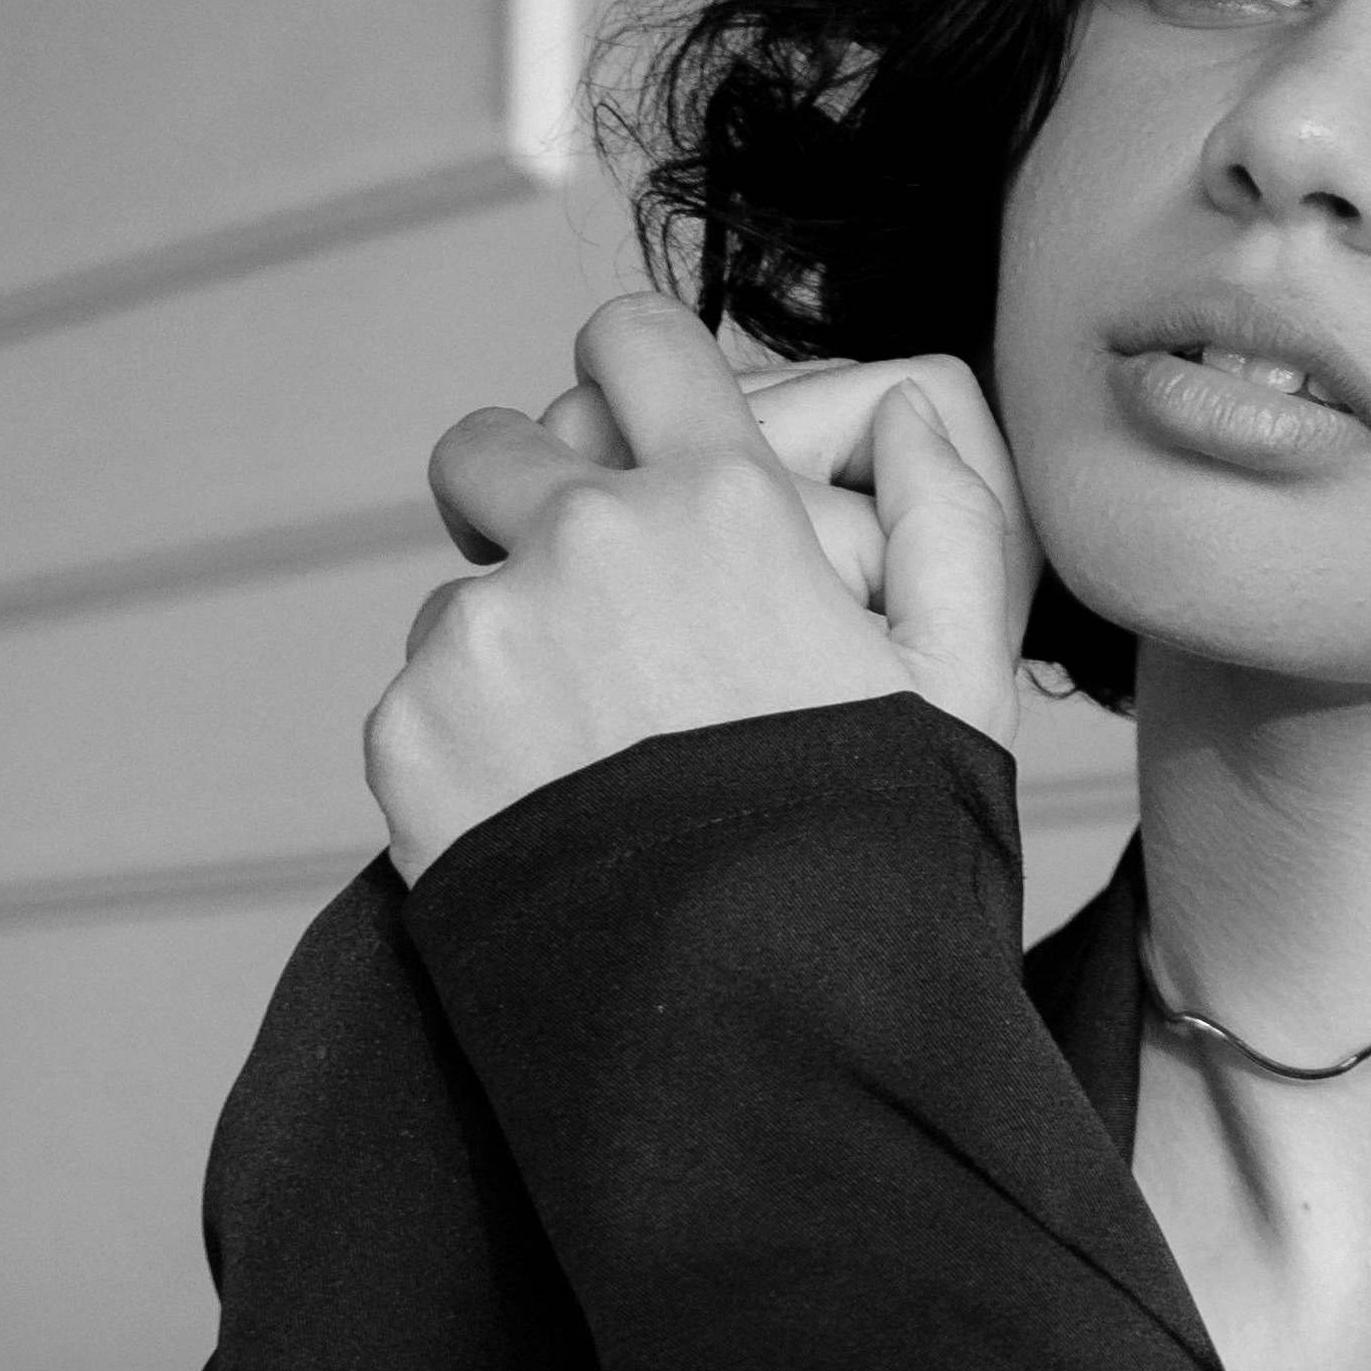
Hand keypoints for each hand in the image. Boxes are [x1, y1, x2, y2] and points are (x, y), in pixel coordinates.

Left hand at [368, 297, 1039, 883]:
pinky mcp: (409, 732)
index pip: (633, 340)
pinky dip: (469, 750)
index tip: (633, 440)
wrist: (750, 1030)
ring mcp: (483, 634)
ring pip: (460, 593)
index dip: (630, 380)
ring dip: (508, 649)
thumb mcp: (961, 692)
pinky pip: (421, 699)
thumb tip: (909, 406)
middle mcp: (585, 541)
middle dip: (523, 501)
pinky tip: (547, 824)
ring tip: (588, 764)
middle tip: (578, 602)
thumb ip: (951, 522)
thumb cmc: (872, 866)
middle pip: (491, 446)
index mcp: (719, 505)